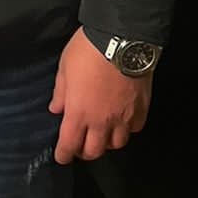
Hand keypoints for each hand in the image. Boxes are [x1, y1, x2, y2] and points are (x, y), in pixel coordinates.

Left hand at [49, 27, 150, 164]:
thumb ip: (60, 92)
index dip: (64, 154)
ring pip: (117, 144)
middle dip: (85, 152)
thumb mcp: (64, 68)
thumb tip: (56, 109)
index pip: (69, 144)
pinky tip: (123, 122)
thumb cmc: (86, 52)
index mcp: (78, 112)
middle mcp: (101, 121)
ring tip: (102, 134)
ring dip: (107, 143)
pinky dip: (127, 129)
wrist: (121, 40)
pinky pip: (134, 129)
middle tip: (81, 145)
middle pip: (94, 150)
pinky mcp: (141, 109)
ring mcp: (123, 117)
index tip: (62, 157)